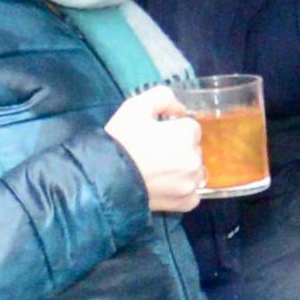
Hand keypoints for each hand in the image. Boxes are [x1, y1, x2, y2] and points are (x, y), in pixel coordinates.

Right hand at [102, 86, 205, 212]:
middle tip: (155, 152)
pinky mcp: (183, 202)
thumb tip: (180, 109)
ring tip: (159, 170)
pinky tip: (167, 186)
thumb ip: (163, 97)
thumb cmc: (120, 139)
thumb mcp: (135, 106)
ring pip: (195, 171)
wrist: (104, 176)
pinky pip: (192, 195)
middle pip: (194, 149)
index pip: (191, 127)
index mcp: (186, 134)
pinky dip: (183, 191)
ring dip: (183, 169)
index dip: (174, 129)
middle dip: (180, 148)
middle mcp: (193, 159)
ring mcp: (189, 183)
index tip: (158, 134)